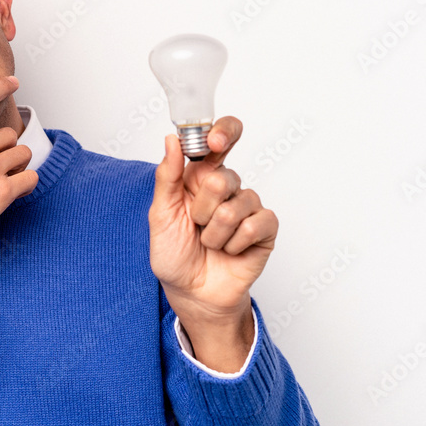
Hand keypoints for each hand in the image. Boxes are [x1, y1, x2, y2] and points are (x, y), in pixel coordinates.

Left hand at [148, 118, 277, 366]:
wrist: (191, 292)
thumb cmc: (174, 254)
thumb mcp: (160, 214)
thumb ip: (167, 176)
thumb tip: (172, 139)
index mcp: (199, 176)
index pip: (221, 138)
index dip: (223, 133)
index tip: (214, 142)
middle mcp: (227, 187)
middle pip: (224, 178)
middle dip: (202, 210)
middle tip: (196, 226)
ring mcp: (248, 206)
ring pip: (236, 206)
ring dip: (215, 234)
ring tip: (210, 243)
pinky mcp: (265, 229)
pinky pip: (255, 225)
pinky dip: (234, 244)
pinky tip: (229, 251)